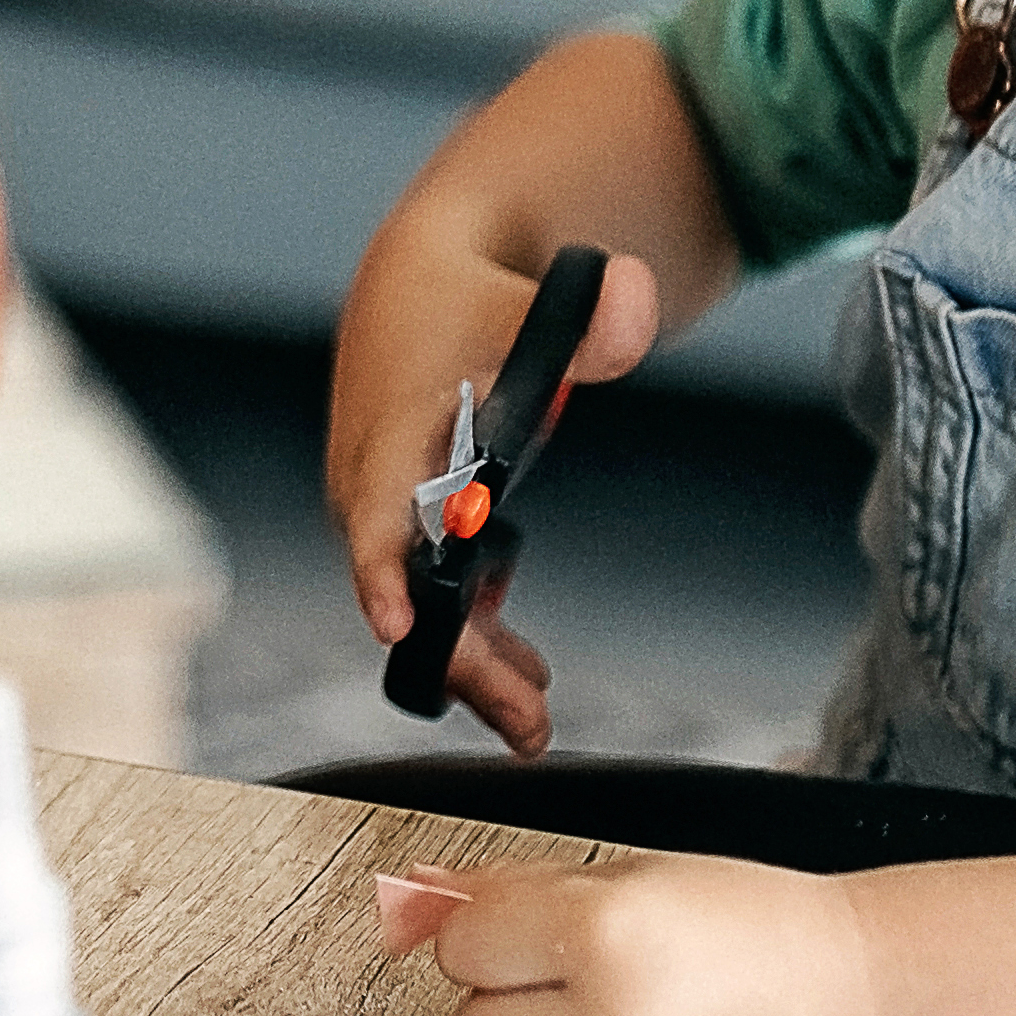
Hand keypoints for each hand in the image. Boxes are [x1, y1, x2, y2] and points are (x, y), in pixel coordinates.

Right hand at [327, 231, 662, 755]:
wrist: (412, 290)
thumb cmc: (464, 297)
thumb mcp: (529, 301)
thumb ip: (596, 315)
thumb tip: (641, 302)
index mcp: (391, 433)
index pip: (374, 511)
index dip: (381, 572)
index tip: (397, 626)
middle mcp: (375, 484)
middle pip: (408, 586)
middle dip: (459, 658)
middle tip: (531, 719)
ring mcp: (390, 511)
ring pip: (426, 603)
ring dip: (475, 663)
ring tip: (535, 724)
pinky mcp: (413, 523)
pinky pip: (442, 592)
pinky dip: (482, 631)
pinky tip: (532, 669)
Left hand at [411, 855, 885, 1015]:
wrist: (869, 1011)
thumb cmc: (758, 929)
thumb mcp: (643, 878)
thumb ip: (520, 890)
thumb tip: (413, 894)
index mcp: (606, 927)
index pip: (462, 943)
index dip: (487, 936)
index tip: (526, 932)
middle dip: (507, 1001)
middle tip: (577, 981)